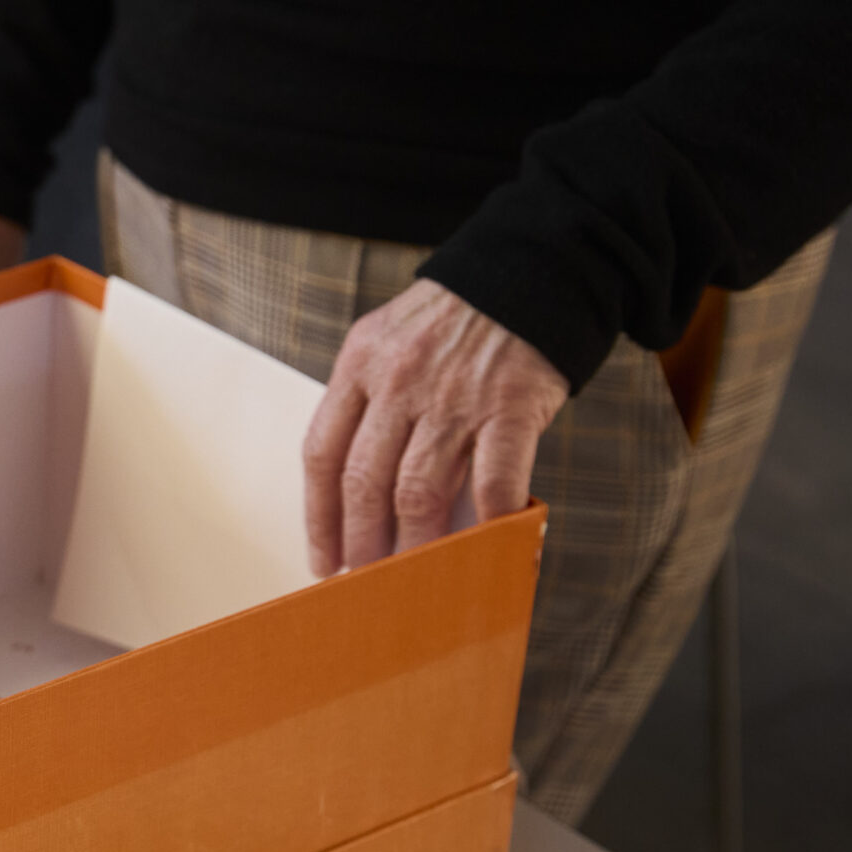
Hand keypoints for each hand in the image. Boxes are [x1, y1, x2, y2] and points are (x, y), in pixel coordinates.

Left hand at [302, 277, 566, 574]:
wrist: (532, 270)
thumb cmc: (456, 317)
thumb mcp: (391, 341)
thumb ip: (370, 401)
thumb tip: (362, 492)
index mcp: (359, 363)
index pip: (322, 454)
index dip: (319, 516)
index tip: (323, 558)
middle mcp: (399, 381)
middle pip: (365, 482)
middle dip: (361, 542)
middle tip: (366, 580)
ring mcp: (454, 395)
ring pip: (420, 491)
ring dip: (415, 545)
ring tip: (414, 577)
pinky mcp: (510, 405)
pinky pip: (494, 479)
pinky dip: (488, 521)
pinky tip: (484, 547)